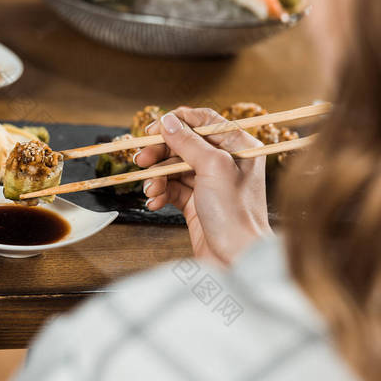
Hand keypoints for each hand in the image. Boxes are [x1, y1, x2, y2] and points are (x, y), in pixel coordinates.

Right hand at [135, 108, 271, 264]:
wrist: (236, 260)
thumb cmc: (235, 214)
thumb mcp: (213, 168)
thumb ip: (188, 142)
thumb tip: (167, 121)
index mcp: (239, 147)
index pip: (205, 122)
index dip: (178, 122)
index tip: (153, 129)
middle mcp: (225, 162)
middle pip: (184, 145)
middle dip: (161, 153)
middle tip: (141, 159)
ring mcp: (210, 183)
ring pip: (174, 168)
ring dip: (158, 177)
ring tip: (151, 190)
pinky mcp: (196, 203)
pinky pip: (172, 189)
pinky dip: (161, 193)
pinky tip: (155, 202)